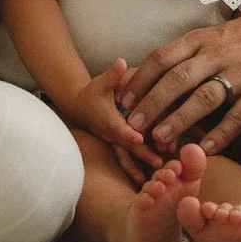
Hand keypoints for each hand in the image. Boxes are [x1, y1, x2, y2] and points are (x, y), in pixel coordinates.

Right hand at [63, 60, 160, 181]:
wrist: (81, 108)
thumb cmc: (94, 92)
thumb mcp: (102, 82)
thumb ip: (112, 75)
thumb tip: (121, 61)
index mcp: (108, 118)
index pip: (119, 125)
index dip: (128, 132)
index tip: (139, 138)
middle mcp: (111, 133)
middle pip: (128, 145)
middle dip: (143, 154)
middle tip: (159, 163)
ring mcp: (115, 142)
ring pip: (128, 157)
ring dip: (141, 166)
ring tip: (155, 175)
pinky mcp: (120, 147)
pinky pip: (128, 160)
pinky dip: (137, 169)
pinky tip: (149, 180)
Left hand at [121, 9, 240, 156]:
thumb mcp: (213, 34)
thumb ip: (187, 53)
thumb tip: (153, 76)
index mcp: (202, 38)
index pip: (163, 57)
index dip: (141, 79)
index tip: (123, 100)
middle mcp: (217, 54)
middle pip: (178, 78)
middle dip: (153, 102)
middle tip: (133, 125)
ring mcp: (240, 73)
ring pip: (205, 97)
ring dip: (181, 119)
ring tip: (161, 138)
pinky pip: (238, 116)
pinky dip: (221, 134)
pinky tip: (206, 150)